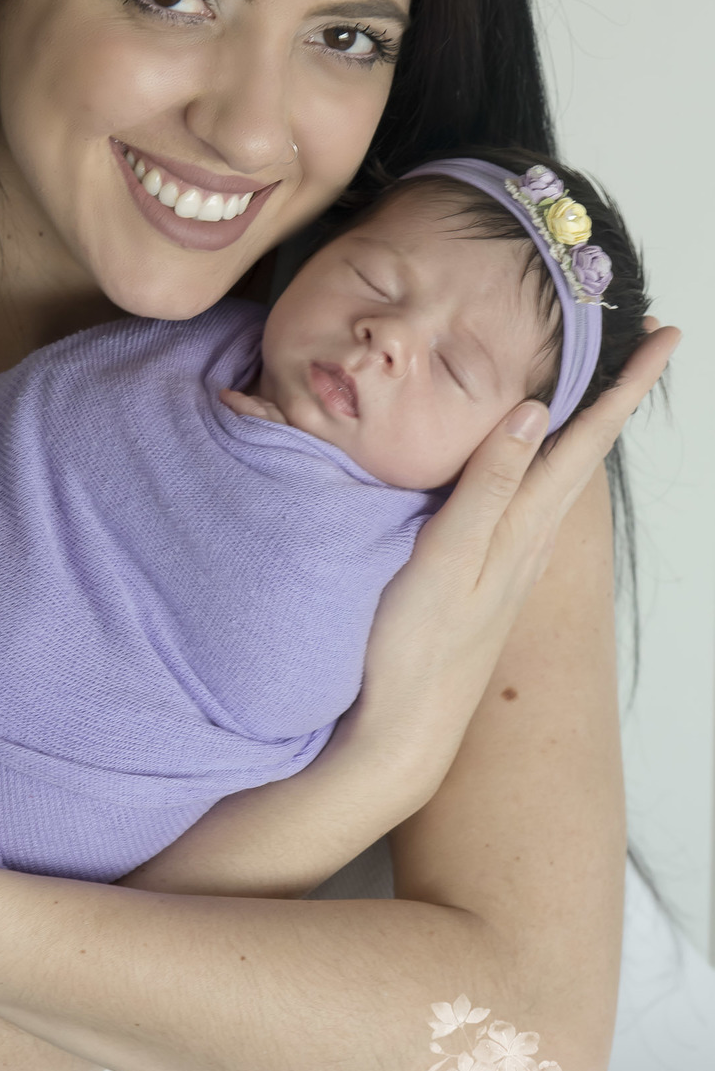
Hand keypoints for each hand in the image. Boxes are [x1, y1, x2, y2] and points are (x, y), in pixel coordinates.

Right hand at [352, 319, 679, 790]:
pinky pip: (529, 499)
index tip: (666, 336)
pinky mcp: (488, 576)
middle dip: (613, 393)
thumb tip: (531, 410)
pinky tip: (525, 460)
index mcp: (524, 527)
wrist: (403, 735)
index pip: (586, 439)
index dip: (626, 385)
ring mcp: (512, 562)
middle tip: (638, 341)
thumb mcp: (448, 560)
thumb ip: (488, 486)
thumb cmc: (416, 650)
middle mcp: (530, 540)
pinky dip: (542, 461)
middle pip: (583, 451)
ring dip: (583, 425)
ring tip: (594, 383)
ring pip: (560, 475)